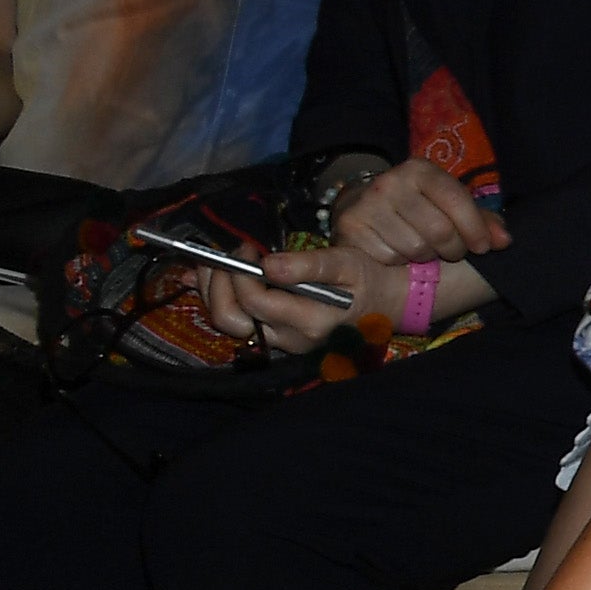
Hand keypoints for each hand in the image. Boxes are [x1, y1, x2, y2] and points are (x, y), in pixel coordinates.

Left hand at [201, 259, 360, 358]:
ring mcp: (280, 342)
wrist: (383, 304)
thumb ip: (309, 265)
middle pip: (231, 319)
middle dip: (216, 285)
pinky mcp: (275, 337)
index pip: (256, 302)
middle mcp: (290, 338)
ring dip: (213, 291)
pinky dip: (218, 298)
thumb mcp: (346, 263)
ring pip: (228, 323)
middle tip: (223, 256)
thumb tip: (268, 264)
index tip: (247, 247)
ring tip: (214, 263)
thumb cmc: (366, 280)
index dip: (240, 273)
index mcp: (310, 321)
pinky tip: (208, 279)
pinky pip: (236, 322)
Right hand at [321, 156, 504, 269]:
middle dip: (453, 249)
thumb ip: (481, 219)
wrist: (360, 202)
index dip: (476, 229)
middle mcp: (391, 182)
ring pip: (414, 248)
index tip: (483, 247)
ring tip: (423, 248)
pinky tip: (397, 250)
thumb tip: (505, 240)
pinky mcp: (350, 226)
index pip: (457, 200)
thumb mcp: (448, 203)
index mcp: (420, 170)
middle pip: (439, 231)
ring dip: (426, 257)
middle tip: (451, 251)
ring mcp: (367, 203)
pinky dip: (399, 261)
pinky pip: (389, 257)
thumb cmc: (417, 205)